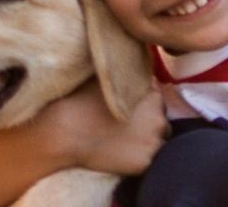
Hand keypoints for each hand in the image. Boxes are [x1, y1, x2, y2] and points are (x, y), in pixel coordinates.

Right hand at [45, 79, 168, 175]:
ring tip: (126, 140)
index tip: (130, 107)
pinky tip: (122, 153)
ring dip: (148, 139)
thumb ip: (126, 75)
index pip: (156, 99)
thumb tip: (129, 66)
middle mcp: (159, 117)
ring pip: (159, 140)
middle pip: (160, 119)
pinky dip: (139, 156)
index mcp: (152, 94)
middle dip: (148, 121)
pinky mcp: (145, 162)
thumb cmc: (83, 99)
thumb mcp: (108, 77)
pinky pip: (149, 159)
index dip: (143, 103)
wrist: (67, 131)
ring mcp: (154, 142)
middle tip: (127, 124)